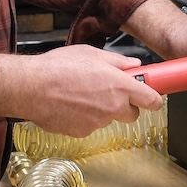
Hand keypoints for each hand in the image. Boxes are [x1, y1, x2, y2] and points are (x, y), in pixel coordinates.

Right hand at [0, 44, 161, 136]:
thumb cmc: (58, 67)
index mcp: (119, 86)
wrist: (31, 87)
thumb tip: (134, 65)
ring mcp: (98, 123)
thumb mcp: (92, 53)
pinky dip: (85, 117)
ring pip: (109, 118)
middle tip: (111, 92)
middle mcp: (112, 107)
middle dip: (126, 105)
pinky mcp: (82, 133)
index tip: (153, 94)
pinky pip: (90, 125)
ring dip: (102, 109)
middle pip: (133, 114)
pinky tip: (71, 104)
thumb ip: (118, 61)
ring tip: (81, 93)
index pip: (152, 100)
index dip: (154, 98)